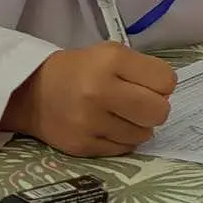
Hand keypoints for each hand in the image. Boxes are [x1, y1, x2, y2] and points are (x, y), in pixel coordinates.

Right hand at [1, 42, 176, 156]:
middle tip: (140, 103)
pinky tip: (108, 126)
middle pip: (159, 112)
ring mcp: (90, 122)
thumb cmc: (81, 69)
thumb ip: (144, 69)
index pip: (166, 81)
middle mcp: (99, 91)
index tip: (148, 84)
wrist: (34, 92)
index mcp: (111, 61)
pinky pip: (124, 149)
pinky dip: (122, 139)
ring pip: (143, 134)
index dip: (162, 84)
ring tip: (120, 114)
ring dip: (138, 126)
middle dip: (155, 108)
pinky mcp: (83, 146)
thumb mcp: (112, 54)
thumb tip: (167, 96)